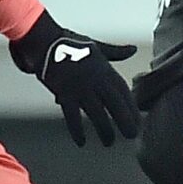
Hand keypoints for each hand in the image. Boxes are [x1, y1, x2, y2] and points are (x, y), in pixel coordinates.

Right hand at [8, 11, 139, 146]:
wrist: (44, 40)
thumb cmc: (70, 42)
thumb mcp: (97, 46)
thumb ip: (116, 52)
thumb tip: (133, 50)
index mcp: (104, 69)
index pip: (123, 91)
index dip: (131, 106)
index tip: (138, 119)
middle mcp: (95, 80)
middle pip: (114, 104)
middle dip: (124, 120)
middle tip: (132, 135)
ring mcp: (80, 87)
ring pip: (96, 112)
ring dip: (103, 129)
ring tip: (109, 142)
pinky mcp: (64, 93)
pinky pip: (72, 115)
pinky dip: (77, 130)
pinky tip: (82, 142)